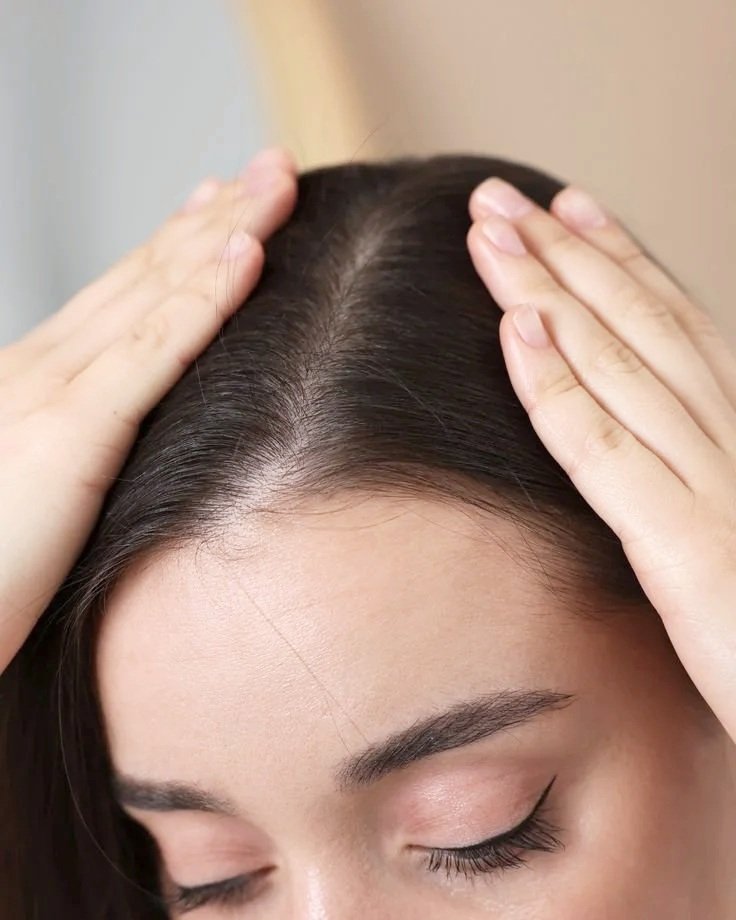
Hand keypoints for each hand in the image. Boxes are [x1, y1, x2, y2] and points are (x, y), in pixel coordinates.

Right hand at [0, 146, 297, 673]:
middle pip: (149, 276)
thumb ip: (82, 451)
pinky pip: (154, 353)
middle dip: (216, 215)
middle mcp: (45, 366)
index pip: (125, 298)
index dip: (180, 244)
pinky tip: (249, 256)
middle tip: (273, 166)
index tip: (225, 207)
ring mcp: (56, 390)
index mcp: (40, 380)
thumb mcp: (38, 489)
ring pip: (159, 293)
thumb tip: (121, 442)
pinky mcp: (71, 430)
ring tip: (279, 180)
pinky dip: (204, 300)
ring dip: (226, 232)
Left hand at [466, 177, 735, 741]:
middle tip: (501, 195)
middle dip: (565, 252)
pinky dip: (555, 383)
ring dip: (547, 291)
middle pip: (640, 324)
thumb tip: (649, 435)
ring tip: (491, 234)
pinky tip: (514, 330)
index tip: (569, 204)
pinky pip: (604, 447)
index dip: (620, 258)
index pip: (676, 325)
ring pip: (618, 363)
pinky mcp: (690, 544)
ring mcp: (718, 484)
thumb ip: (694, 477)